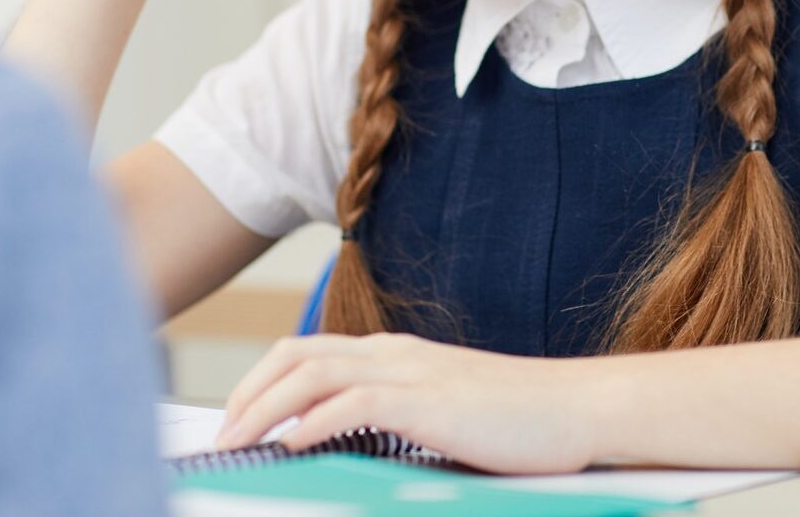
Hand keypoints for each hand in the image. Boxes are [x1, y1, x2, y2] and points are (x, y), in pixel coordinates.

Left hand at [218, 333, 604, 473]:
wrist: (579, 408)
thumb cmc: (521, 421)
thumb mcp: (444, 413)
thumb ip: (396, 418)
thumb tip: (343, 445)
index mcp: (395, 354)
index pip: (307, 353)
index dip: (260, 384)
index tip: (236, 423)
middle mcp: (394, 354)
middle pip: (293, 356)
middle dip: (246, 394)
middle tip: (221, 437)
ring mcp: (410, 373)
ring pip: (311, 373)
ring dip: (263, 408)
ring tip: (237, 443)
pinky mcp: (427, 400)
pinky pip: (353, 402)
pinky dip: (312, 422)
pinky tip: (292, 446)